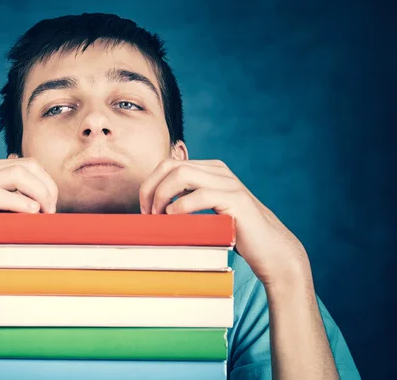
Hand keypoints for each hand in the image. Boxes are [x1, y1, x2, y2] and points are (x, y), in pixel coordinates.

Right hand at [0, 154, 57, 282]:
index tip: (54, 207)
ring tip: (46, 214)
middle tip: (53, 212)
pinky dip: (19, 202)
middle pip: (27, 166)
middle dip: (47, 187)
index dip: (48, 183)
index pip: (29, 164)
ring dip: (38, 193)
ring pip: (16, 175)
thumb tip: (37, 201)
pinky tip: (32, 213)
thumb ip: (7, 201)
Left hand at [138, 159, 309, 287]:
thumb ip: (187, 200)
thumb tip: (152, 206)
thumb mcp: (207, 212)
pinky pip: (201, 195)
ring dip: (162, 196)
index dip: (149, 185)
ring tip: (158, 216)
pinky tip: (174, 218)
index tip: (144, 210)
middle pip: (170, 166)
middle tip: (146, 213)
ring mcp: (229, 184)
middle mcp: (219, 171)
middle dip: (150, 188)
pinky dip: (181, 206)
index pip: (168, 165)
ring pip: (182, 175)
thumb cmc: (235, 235)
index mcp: (210, 170)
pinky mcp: (237, 201)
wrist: (272, 252)